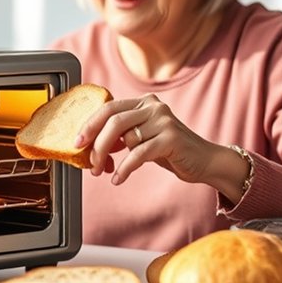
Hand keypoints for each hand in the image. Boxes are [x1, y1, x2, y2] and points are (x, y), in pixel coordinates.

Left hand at [75, 93, 240, 194]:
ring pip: (126, 138)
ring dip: (109, 159)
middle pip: (114, 121)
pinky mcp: (171, 138)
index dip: (90, 124)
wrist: (204, 161)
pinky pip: (139, 153)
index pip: (109, 107)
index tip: (77, 142)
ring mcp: (164, 121)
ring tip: (104, 172)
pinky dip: (125, 168)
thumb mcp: (142, 138)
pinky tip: (119, 179)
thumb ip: (121, 135)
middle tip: (89, 163)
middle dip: (96, 143)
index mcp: (143, 102)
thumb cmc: (169, 150)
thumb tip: (89, 145)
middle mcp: (153, 107)